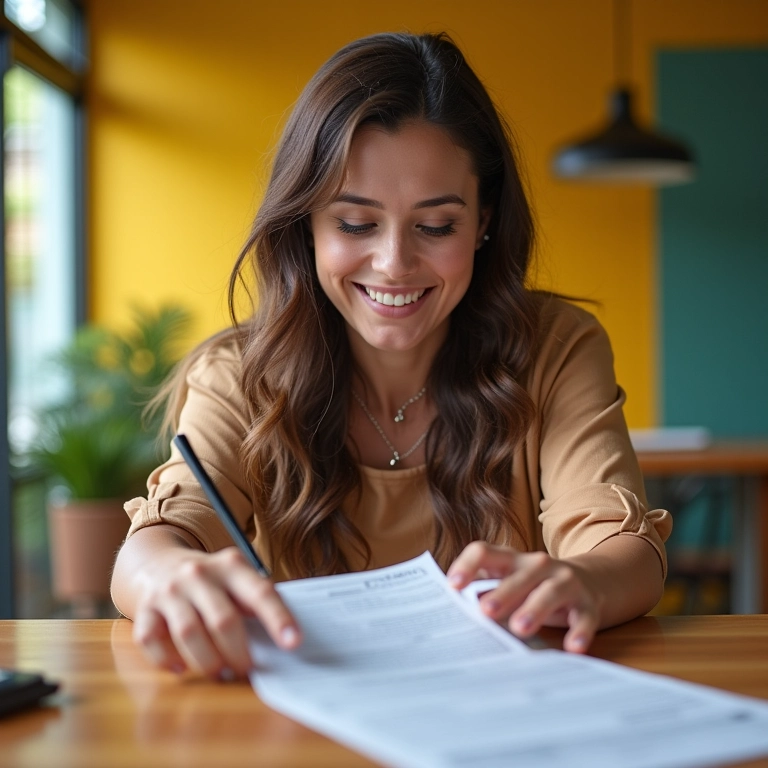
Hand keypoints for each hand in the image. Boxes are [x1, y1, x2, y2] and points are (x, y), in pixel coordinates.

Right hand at [131, 546, 300, 677]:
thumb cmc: (210, 581)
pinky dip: (167, 660)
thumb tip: (281, 641)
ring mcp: (169, 591)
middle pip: (223, 619)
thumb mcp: (236, 577)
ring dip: (208, 662)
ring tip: (221, 674)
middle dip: (238, 653)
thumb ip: (254, 601)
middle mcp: (199, 574)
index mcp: (231, 565)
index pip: (260, 592)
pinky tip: (182, 667)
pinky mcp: (144, 609)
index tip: (293, 643)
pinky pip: (151, 641)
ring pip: (189, 633)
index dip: (278, 618)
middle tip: (246, 670)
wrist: (158, 562)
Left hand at [447, 542, 602, 652]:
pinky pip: (584, 617)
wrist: (591, 581)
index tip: (453, 585)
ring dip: (534, 609)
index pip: (484, 552)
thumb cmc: (534, 587)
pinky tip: (573, 647)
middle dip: (502, 593)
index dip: (467, 565)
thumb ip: (485, 592)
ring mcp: (565, 581)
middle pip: (519, 575)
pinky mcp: (587, 603)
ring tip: (520, 628)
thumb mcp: (510, 584)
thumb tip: (455, 612)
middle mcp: (538, 565)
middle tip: (485, 611)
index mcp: (511, 560)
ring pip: (550, 592)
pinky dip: (579, 631)